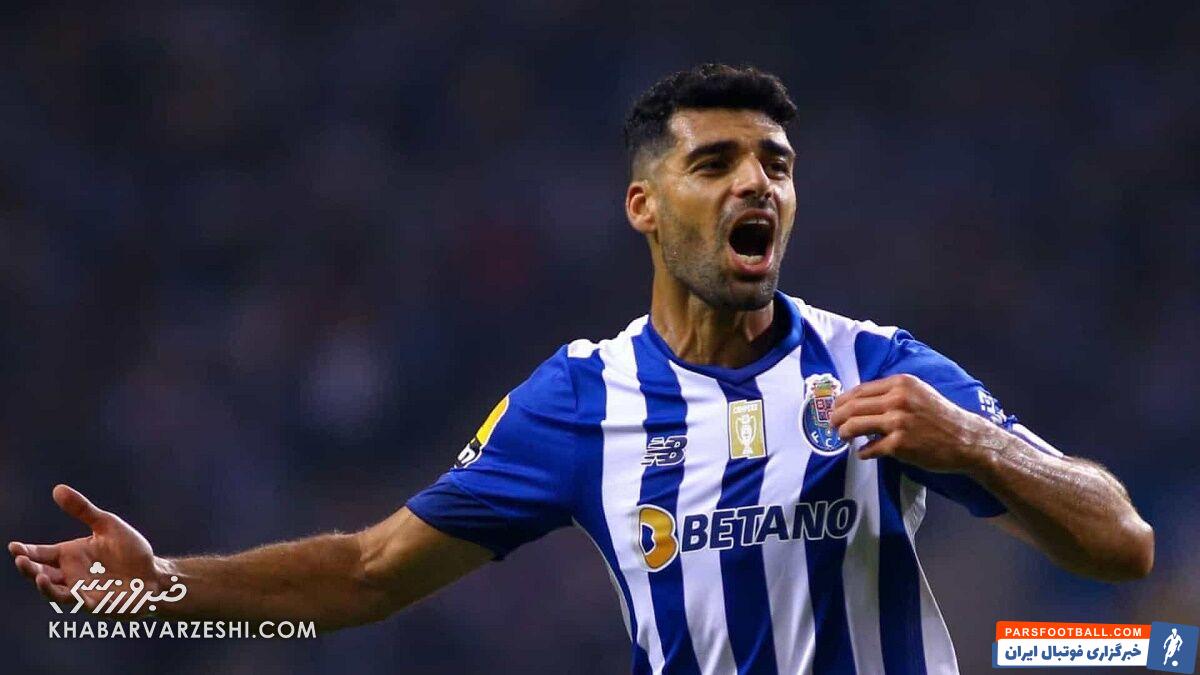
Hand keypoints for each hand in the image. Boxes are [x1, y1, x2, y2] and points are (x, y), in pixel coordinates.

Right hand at [9, 485, 161, 611]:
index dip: (25, 551)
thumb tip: (57, 489)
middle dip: (29, 568)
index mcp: (69, 555)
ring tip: (38, 577)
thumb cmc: (130, 550)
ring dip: (44, 587)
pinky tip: (73, 592)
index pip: (41, 553)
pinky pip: (81, 603)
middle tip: (20, 559)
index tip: (13, 546)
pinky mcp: (96, 603)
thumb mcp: (107, 525)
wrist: (155, 572)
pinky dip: (74, 598)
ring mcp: (81, 590)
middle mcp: (70, 574)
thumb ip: (83, 510)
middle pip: (41, 573)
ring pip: (54, 592)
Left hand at [829, 374, 995, 473]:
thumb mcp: (918, 393)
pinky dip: (863, 452)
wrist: (965, 439)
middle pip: (852, 407)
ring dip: (844, 432)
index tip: (835, 408)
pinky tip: (863, 453)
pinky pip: (870, 449)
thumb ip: (891, 393)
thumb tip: (859, 400)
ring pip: (855, 425)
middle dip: (837, 417)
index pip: (859, 390)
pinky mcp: (900, 444)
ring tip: (843, 437)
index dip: (842, 401)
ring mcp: (898, 422)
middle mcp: (897, 399)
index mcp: (900, 383)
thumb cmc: (939, 416)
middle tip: (832, 425)